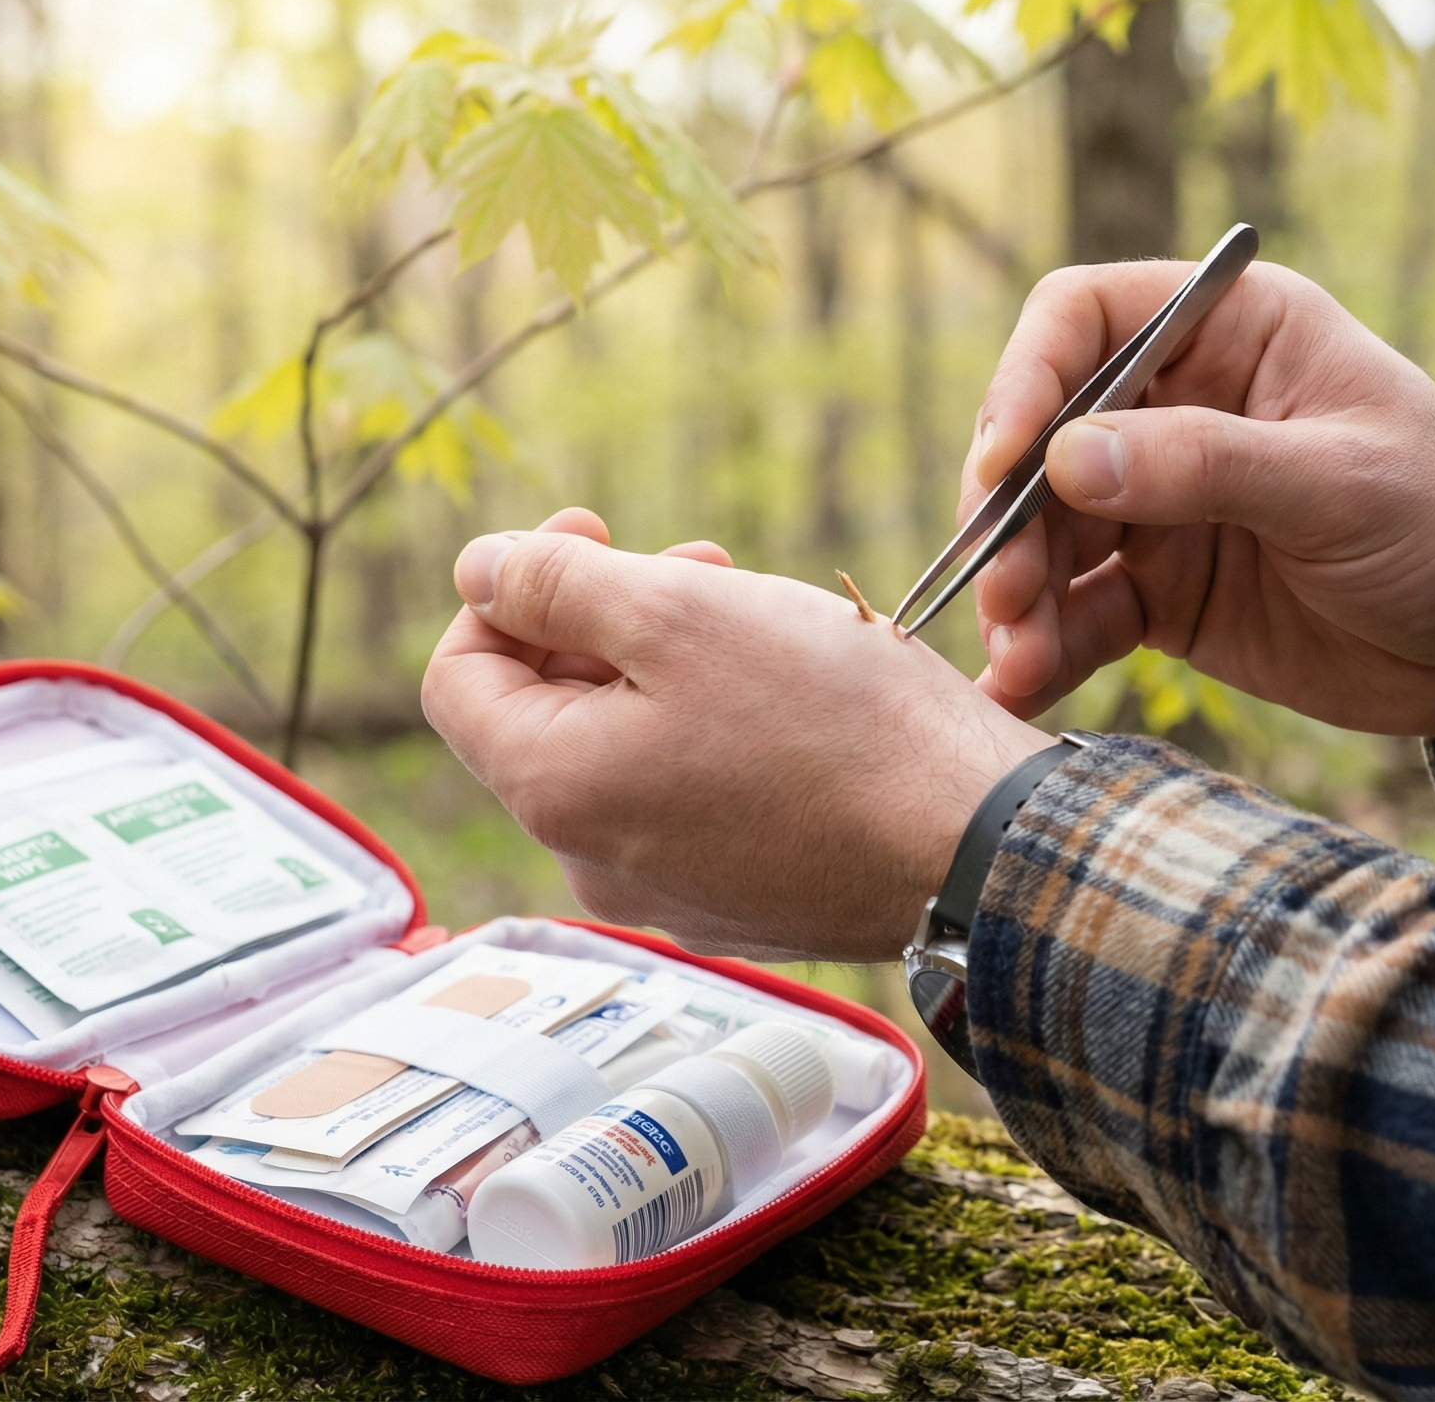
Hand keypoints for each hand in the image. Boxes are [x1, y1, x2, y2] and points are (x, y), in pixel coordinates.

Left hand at [421, 508, 1051, 961]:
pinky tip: (794, 699)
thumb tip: (476, 570)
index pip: (457, 678)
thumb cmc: (836, 723)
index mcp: (554, 789)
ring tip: (756, 616)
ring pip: (623, 752)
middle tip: (696, 558)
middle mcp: (591, 859)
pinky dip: (714, 733)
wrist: (977, 845)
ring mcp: (667, 890)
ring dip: (664, 669)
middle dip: (600, 619)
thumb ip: (556, 586)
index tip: (591, 532)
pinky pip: (688, 799)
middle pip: (544, 714)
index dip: (506, 589)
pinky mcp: (738, 902)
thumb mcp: (680, 612)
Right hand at [966, 262, 1434, 750]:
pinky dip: (1044, 649)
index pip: (1083, 319)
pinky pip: (1079, 614)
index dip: (1026, 380)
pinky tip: (1019, 688)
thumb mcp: (1342, 484)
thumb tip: (1065, 460)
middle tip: (1003, 587)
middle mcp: (1178, 408)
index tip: (1005, 465)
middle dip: (1009, 513)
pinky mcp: (1164, 594)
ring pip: (1047, 533)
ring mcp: (1164, 506)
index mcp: (1229, 334)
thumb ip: (1207, 465)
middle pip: (1042, 437)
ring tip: (1013, 649)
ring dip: (1017, 589)